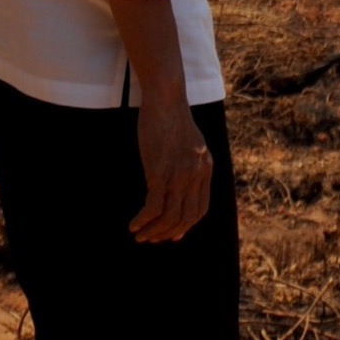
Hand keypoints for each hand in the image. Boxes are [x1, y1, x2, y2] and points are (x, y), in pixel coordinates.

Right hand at [130, 91, 213, 242]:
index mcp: (206, 168)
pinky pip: (153, 207)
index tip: (171, 235)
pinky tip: (133, 224)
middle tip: (150, 239)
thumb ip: (191, 164)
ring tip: (139, 235)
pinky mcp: (160, 172)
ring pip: (169, 217)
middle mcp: (196, 175)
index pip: (200, 209)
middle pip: (186, 218)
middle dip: (167, 233)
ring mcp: (179, 175)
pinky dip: (143, 221)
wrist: (166, 100)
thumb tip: (182, 184)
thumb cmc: (173, 120)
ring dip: (153, 232)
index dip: (185, 226)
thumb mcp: (190, 144)